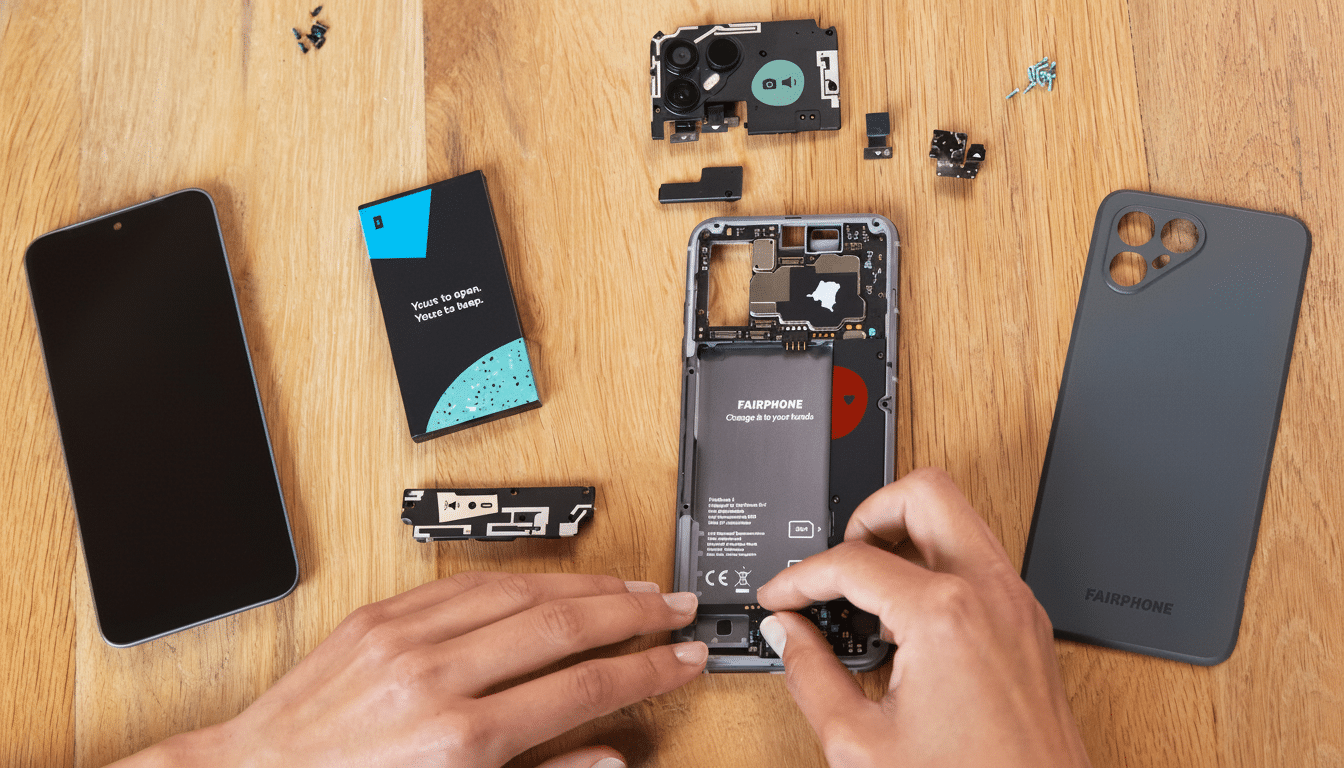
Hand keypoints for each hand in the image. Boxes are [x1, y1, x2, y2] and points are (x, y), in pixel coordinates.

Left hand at [116, 573, 705, 767]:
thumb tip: (612, 757)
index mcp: (462, 741)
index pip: (585, 688)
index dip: (648, 669)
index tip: (682, 659)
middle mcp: (437, 679)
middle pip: (564, 626)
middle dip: (634, 612)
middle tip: (676, 607)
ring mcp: (407, 639)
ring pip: (522, 591)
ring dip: (587, 585)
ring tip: (631, 587)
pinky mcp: (380, 617)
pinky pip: (467, 582)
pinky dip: (521, 578)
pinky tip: (552, 579)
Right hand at [755, 468, 1091, 767]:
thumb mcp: (862, 742)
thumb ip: (811, 676)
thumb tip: (788, 635)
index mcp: (945, 614)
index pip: (853, 560)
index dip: (800, 576)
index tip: (780, 596)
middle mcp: (990, 592)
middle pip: (923, 494)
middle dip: (866, 516)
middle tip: (836, 564)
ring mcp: (1017, 603)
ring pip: (957, 518)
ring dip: (905, 536)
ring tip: (867, 587)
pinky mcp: (1028, 623)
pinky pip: (978, 559)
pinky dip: (936, 567)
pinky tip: (906, 618)